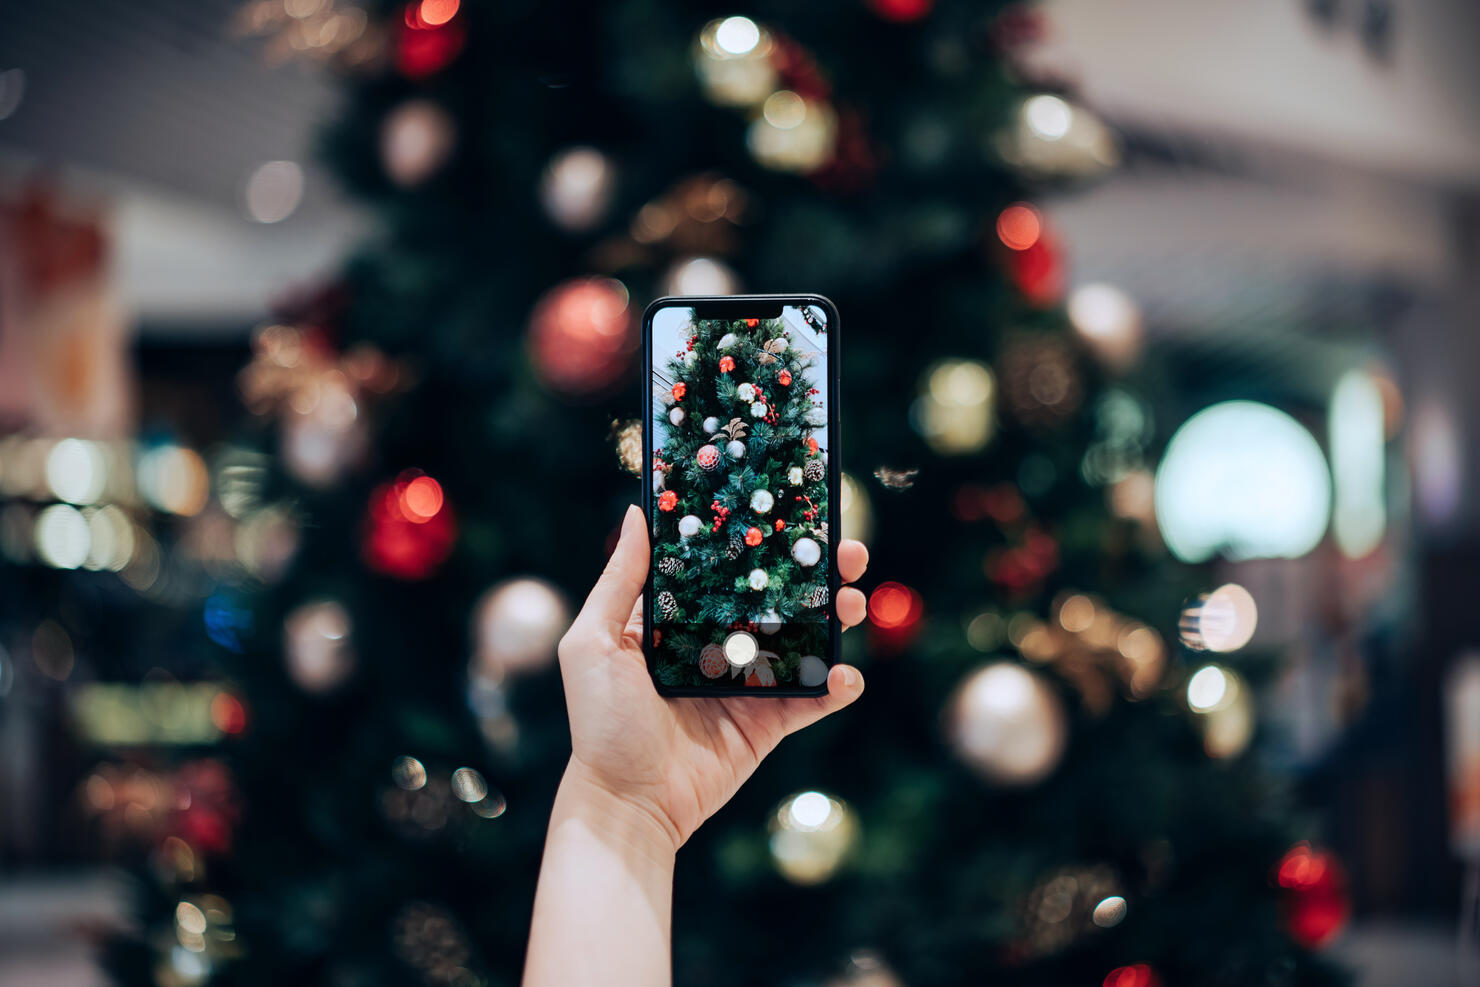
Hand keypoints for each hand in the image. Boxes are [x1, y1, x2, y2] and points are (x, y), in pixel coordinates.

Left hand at [557, 505, 867, 851]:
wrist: (627, 802)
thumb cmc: (601, 722)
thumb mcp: (595, 643)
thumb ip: (620, 581)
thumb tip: (637, 515)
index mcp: (678, 618)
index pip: (726, 566)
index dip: (760, 539)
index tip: (794, 512)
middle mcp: (717, 643)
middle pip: (776, 596)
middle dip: (816, 572)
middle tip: (847, 553)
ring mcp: (747, 683)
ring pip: (803, 640)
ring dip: (835, 618)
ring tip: (853, 603)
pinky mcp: (768, 723)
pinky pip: (811, 698)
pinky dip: (837, 686)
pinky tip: (846, 675)